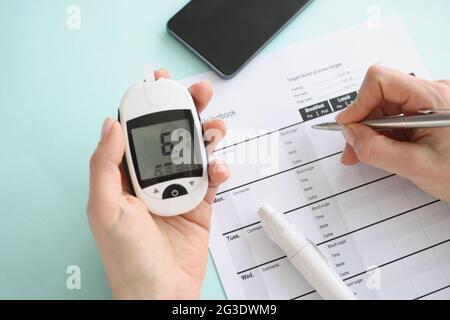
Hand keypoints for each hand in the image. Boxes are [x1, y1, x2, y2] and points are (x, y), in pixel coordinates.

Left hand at [87, 69, 229, 298]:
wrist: (161, 293)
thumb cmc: (128, 258)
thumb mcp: (106, 208)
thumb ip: (105, 164)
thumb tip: (109, 124)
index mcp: (124, 177)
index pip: (136, 131)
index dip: (148, 105)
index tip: (159, 84)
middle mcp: (151, 179)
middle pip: (171, 135)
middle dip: (185, 110)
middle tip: (198, 93)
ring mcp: (177, 190)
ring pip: (195, 151)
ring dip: (208, 135)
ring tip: (216, 127)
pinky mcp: (199, 203)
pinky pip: (212, 178)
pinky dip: (219, 169)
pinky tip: (220, 169)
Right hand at [337, 66, 449, 201]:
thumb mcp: (416, 166)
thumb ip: (377, 149)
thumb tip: (349, 134)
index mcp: (434, 98)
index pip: (381, 80)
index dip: (358, 102)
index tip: (348, 127)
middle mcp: (432, 93)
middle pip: (380, 94)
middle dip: (361, 121)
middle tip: (352, 148)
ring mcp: (430, 102)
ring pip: (384, 105)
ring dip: (370, 129)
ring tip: (364, 153)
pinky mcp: (427, 112)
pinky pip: (395, 115)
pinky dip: (382, 132)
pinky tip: (381, 149)